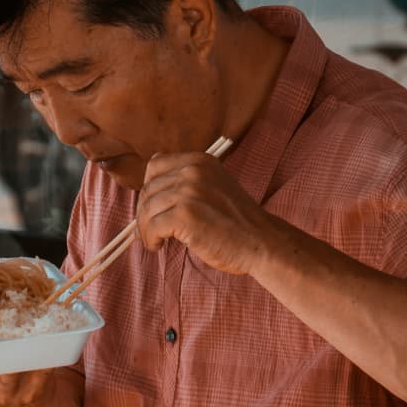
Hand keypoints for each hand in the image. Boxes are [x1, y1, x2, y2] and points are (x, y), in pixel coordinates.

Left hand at [136, 151, 282, 274]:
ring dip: (145, 228)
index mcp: (199, 161)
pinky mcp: (185, 215)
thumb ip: (187, 182)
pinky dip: (150, 238)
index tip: (154, 206)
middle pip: (148, 188)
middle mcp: (193, 171)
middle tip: (151, 229)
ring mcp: (189, 192)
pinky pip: (152, 226)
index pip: (155, 165)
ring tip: (155, 240)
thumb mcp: (214, 187)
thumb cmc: (237, 222)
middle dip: (145, 212)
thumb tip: (148, 192)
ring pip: (147, 208)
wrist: (262, 242)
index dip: (149, 187)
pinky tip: (158, 245)